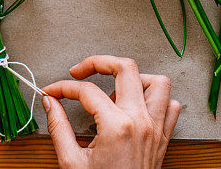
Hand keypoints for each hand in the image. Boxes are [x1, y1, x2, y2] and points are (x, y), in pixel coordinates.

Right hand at [42, 56, 180, 168]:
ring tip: (114, 87)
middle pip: (125, 68)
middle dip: (99, 62)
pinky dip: (155, 99)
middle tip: (81, 71)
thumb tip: (50, 102)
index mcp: (117, 126)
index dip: (64, 87)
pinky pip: (170, 106)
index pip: (86, 91)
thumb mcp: (71, 162)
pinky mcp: (163, 138)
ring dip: (134, 78)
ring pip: (157, 82)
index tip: (52, 91)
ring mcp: (156, 128)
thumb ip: (58, 127)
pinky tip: (135, 105)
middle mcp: (141, 122)